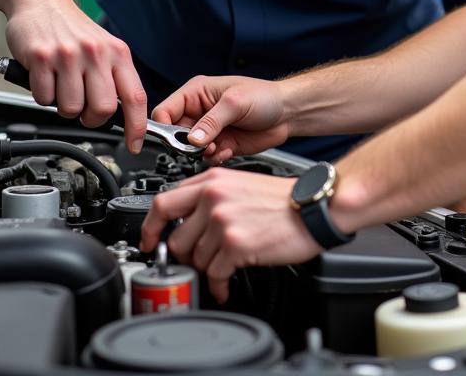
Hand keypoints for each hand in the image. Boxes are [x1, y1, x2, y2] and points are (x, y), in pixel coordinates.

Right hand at [5, 0, 146, 152]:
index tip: (134, 144)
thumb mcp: (105, 48)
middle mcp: (96, 53)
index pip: (135, 97)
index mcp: (118, 53)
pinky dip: (42, 95)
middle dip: (91, 119)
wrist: (41, 1)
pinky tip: (45, 77)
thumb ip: (114, 77)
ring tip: (61, 86)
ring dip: (63, 106)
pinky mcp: (41, 58)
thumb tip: (123, 115)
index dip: (137, 126)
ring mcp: (68, 56)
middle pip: (102, 110)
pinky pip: (43, 98)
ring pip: (70, 109)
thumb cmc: (73, 29)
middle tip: (82, 108)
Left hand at [140, 169, 320, 300]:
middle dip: (183, 256)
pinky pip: (213, 274)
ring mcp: (223, 220)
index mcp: (213, 179)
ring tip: (222, 269)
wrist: (314, 206)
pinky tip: (227, 284)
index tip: (151, 241)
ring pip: (194, 258)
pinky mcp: (235, 244)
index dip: (151, 227)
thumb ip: (211, 197)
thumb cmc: (284, 200)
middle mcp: (214, 196)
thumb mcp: (242, 184)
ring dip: (207, 269)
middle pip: (174, 237)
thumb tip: (187, 223)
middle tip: (195, 263)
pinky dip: (219, 285)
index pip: (164, 202)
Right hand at [151, 75, 289, 162]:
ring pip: (189, 149)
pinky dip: (214, 158)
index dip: (163, 126)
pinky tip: (227, 151)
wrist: (288, 113)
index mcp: (197, 93)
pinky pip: (205, 158)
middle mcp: (200, 112)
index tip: (171, 140)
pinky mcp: (220, 144)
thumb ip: (211, 121)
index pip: (166, 111)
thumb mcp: (235, 103)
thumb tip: (191, 139)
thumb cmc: (265, 96)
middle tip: (199, 146)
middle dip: (184, 144)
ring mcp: (209, 130)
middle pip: (174, 133)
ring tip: (216, 148)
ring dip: (200, 153)